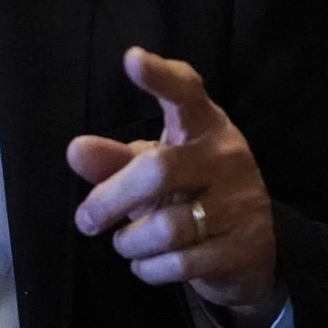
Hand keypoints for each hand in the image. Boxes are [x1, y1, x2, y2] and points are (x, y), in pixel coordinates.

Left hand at [66, 47, 284, 327]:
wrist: (251, 249)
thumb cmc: (190, 192)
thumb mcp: (153, 169)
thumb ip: (114, 160)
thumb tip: (75, 151)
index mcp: (204, 125)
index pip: (185, 92)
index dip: (160, 77)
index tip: (132, 59)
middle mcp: (227, 156)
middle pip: (158, 170)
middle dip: (110, 199)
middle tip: (84, 220)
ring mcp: (240, 202)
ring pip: (166, 227)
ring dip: (130, 242)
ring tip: (124, 243)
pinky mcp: (244, 247)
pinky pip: (181, 263)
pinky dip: (150, 268)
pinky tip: (146, 263)